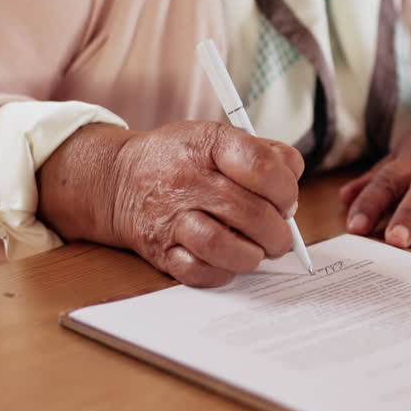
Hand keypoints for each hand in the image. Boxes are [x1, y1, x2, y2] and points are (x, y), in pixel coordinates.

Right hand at [38, 121, 303, 286]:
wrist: (119, 179)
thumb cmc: (182, 160)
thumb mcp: (219, 137)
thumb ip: (264, 153)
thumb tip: (292, 186)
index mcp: (208, 143)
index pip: (262, 167)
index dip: (286, 190)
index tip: (286, 202)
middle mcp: (187, 178)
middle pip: (250, 212)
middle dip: (277, 233)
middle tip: (279, 237)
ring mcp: (171, 216)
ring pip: (221, 245)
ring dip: (250, 256)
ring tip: (256, 252)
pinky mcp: (159, 249)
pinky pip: (196, 271)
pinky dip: (221, 273)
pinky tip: (228, 262)